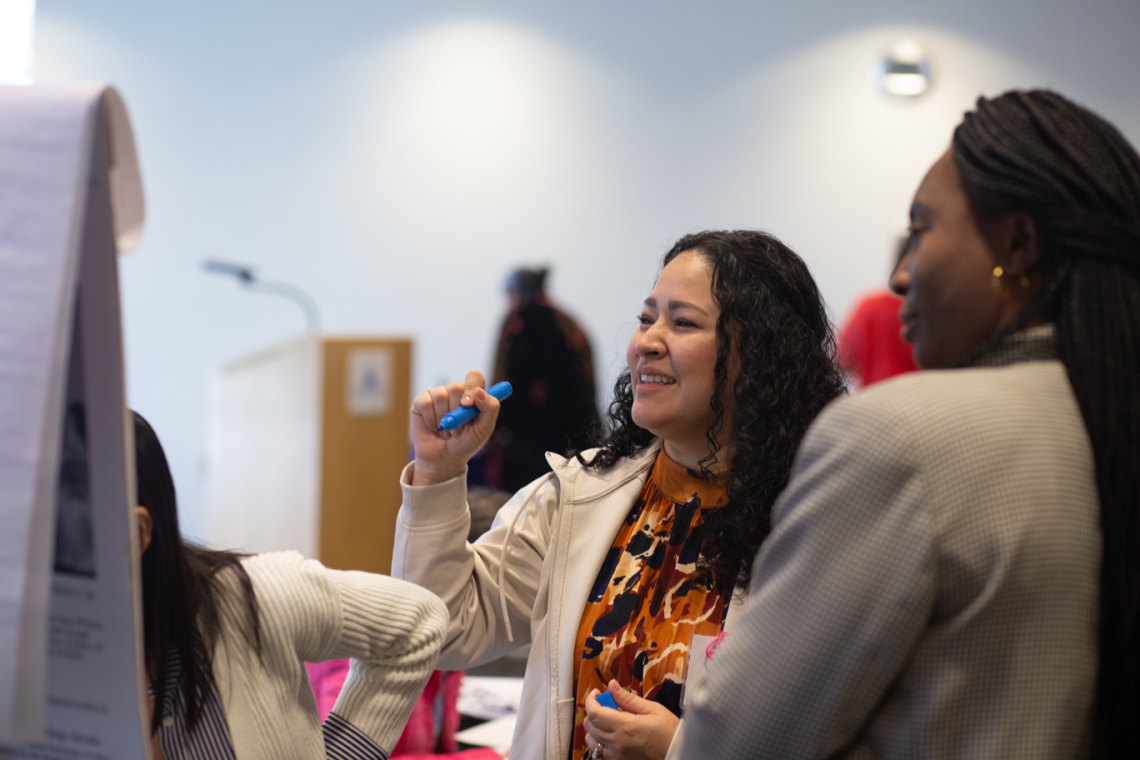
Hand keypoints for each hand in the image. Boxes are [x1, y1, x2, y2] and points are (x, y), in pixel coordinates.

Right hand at [410, 370, 499, 484]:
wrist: (444, 459)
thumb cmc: (466, 443)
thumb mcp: (484, 429)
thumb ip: (490, 409)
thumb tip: (480, 392)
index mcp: (473, 395)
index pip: (474, 377)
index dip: (471, 387)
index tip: (468, 405)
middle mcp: (455, 392)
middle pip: (456, 387)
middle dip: (456, 411)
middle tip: (458, 429)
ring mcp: (438, 395)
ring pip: (440, 394)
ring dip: (444, 418)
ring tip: (446, 431)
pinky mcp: (422, 402)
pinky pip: (426, 402)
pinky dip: (431, 419)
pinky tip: (434, 427)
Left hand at [583, 680, 679, 759]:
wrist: (680, 754)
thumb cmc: (670, 732)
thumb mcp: (653, 709)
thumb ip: (628, 699)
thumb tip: (612, 685)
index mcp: (626, 727)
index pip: (595, 713)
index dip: (591, 700)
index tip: (597, 693)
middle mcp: (617, 744)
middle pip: (590, 726)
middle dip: (593, 711)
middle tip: (606, 704)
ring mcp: (617, 757)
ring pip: (591, 742)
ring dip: (594, 729)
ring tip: (608, 721)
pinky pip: (599, 755)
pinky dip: (599, 744)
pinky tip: (610, 736)